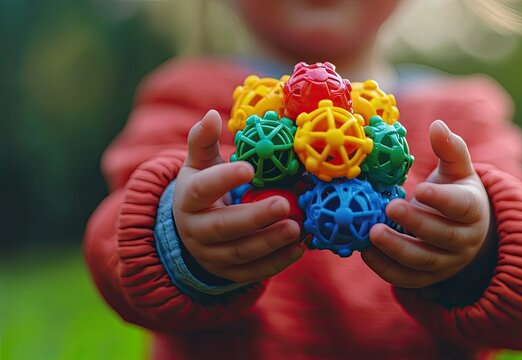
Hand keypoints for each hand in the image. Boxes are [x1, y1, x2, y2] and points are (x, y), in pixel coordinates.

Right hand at [173, 110, 303, 282]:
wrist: (193, 231)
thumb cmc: (203, 187)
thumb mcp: (199, 164)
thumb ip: (203, 140)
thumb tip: (212, 115)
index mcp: (188, 199)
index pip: (201, 190)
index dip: (224, 180)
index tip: (250, 168)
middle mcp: (195, 231)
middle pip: (223, 227)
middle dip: (255, 217)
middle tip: (285, 204)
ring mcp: (211, 256)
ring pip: (240, 254)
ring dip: (270, 243)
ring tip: (297, 228)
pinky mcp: (228, 274)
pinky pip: (252, 273)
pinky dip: (276, 263)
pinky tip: (299, 248)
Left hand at [363, 120, 490, 287]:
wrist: (462, 232)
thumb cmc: (454, 193)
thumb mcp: (457, 170)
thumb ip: (450, 149)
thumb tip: (437, 125)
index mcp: (472, 209)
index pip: (462, 207)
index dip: (442, 199)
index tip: (420, 188)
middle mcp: (463, 240)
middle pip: (442, 236)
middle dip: (416, 223)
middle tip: (389, 207)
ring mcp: (446, 263)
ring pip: (423, 261)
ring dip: (397, 249)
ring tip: (372, 233)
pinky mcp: (426, 278)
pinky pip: (407, 279)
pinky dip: (386, 269)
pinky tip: (365, 252)